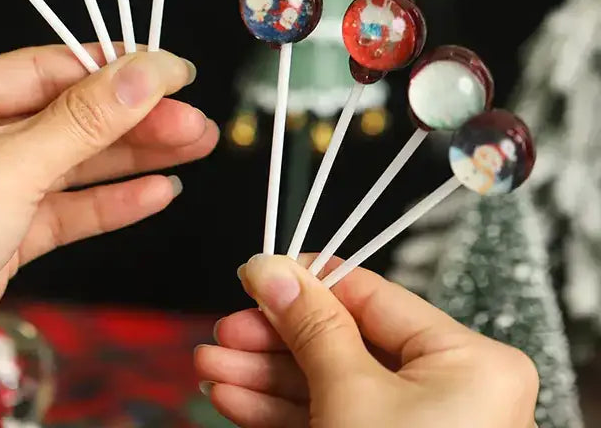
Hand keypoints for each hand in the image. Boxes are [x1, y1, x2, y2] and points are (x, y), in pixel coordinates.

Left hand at [0, 44, 216, 425]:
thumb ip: (88, 118)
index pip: (46, 68)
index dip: (115, 68)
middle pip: (67, 116)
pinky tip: (157, 191)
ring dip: (134, 157)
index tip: (171, 70)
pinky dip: (111, 201)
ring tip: (194, 144)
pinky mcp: (2, 232)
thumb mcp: (15, 163)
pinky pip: (66, 207)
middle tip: (194, 118)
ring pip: (73, 162)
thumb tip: (148, 71)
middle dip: (135, 118)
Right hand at [195, 254, 538, 427]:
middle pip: (341, 341)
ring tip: (212, 366)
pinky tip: (235, 398)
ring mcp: (416, 426)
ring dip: (264, 377)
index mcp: (468, 360)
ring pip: (328, 383)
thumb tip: (275, 268)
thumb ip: (310, 324)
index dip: (306, 281)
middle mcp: (450, 390)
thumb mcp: (348, 395)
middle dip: (271, 340)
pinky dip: (279, 411)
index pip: (371, 295)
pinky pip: (330, 418)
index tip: (257, 273)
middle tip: (224, 330)